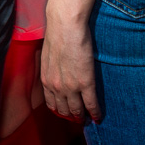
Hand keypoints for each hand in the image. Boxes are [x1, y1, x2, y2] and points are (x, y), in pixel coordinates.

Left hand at [41, 3, 101, 122]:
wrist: (65, 25)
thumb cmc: (57, 34)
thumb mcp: (48, 55)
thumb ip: (52, 68)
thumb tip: (58, 70)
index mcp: (46, 80)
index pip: (52, 104)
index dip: (60, 111)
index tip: (66, 113)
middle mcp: (56, 87)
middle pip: (64, 110)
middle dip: (71, 117)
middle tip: (79, 119)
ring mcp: (71, 87)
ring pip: (77, 110)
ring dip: (82, 117)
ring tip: (88, 119)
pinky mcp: (85, 83)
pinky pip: (91, 104)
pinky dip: (95, 113)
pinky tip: (98, 116)